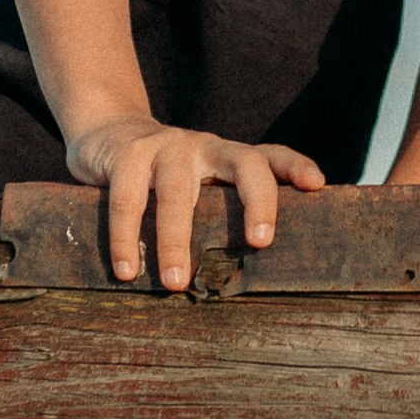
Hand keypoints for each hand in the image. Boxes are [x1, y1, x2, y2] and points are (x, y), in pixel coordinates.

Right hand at [49, 116, 325, 291]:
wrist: (103, 135)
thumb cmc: (160, 177)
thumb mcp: (196, 186)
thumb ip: (219, 213)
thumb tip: (247, 282)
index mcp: (226, 157)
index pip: (269, 156)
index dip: (295, 166)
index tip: (316, 185)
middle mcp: (204, 147)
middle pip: (243, 164)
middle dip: (256, 202)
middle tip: (261, 242)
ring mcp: (165, 146)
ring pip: (177, 192)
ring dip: (175, 240)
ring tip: (175, 284)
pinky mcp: (126, 155)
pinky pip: (127, 199)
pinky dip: (125, 237)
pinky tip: (127, 270)